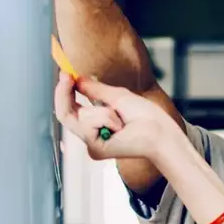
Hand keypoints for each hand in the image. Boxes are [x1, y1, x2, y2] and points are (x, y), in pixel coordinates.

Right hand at [54, 72, 183, 161]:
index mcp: (95, 126)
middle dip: (63, 93)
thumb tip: (76, 78)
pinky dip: (106, 117)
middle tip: (66, 76)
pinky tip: (121, 126)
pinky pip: (89, 123)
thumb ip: (95, 89)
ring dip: (102, 110)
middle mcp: (90, 138)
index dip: (64, 92)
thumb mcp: (116, 97)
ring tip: (120, 117)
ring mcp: (92, 145)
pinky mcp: (95, 150)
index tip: (65, 74)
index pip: (70, 109)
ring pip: (79, 117)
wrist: (160, 132)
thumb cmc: (146, 117)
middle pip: (64, 114)